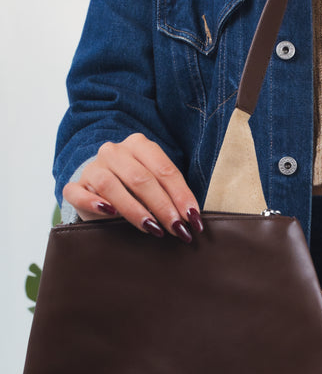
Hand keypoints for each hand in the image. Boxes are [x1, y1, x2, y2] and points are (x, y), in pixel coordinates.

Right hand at [62, 133, 202, 241]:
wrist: (101, 190)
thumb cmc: (137, 190)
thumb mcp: (157, 186)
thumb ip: (171, 195)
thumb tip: (192, 219)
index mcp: (139, 145)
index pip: (164, 170)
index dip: (181, 195)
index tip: (193, 218)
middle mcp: (114, 152)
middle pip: (141, 178)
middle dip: (162, 206)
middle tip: (177, 228)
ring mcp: (92, 168)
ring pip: (110, 185)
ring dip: (134, 209)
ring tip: (152, 228)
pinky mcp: (76, 187)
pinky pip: (78, 193)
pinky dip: (93, 203)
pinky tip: (110, 213)